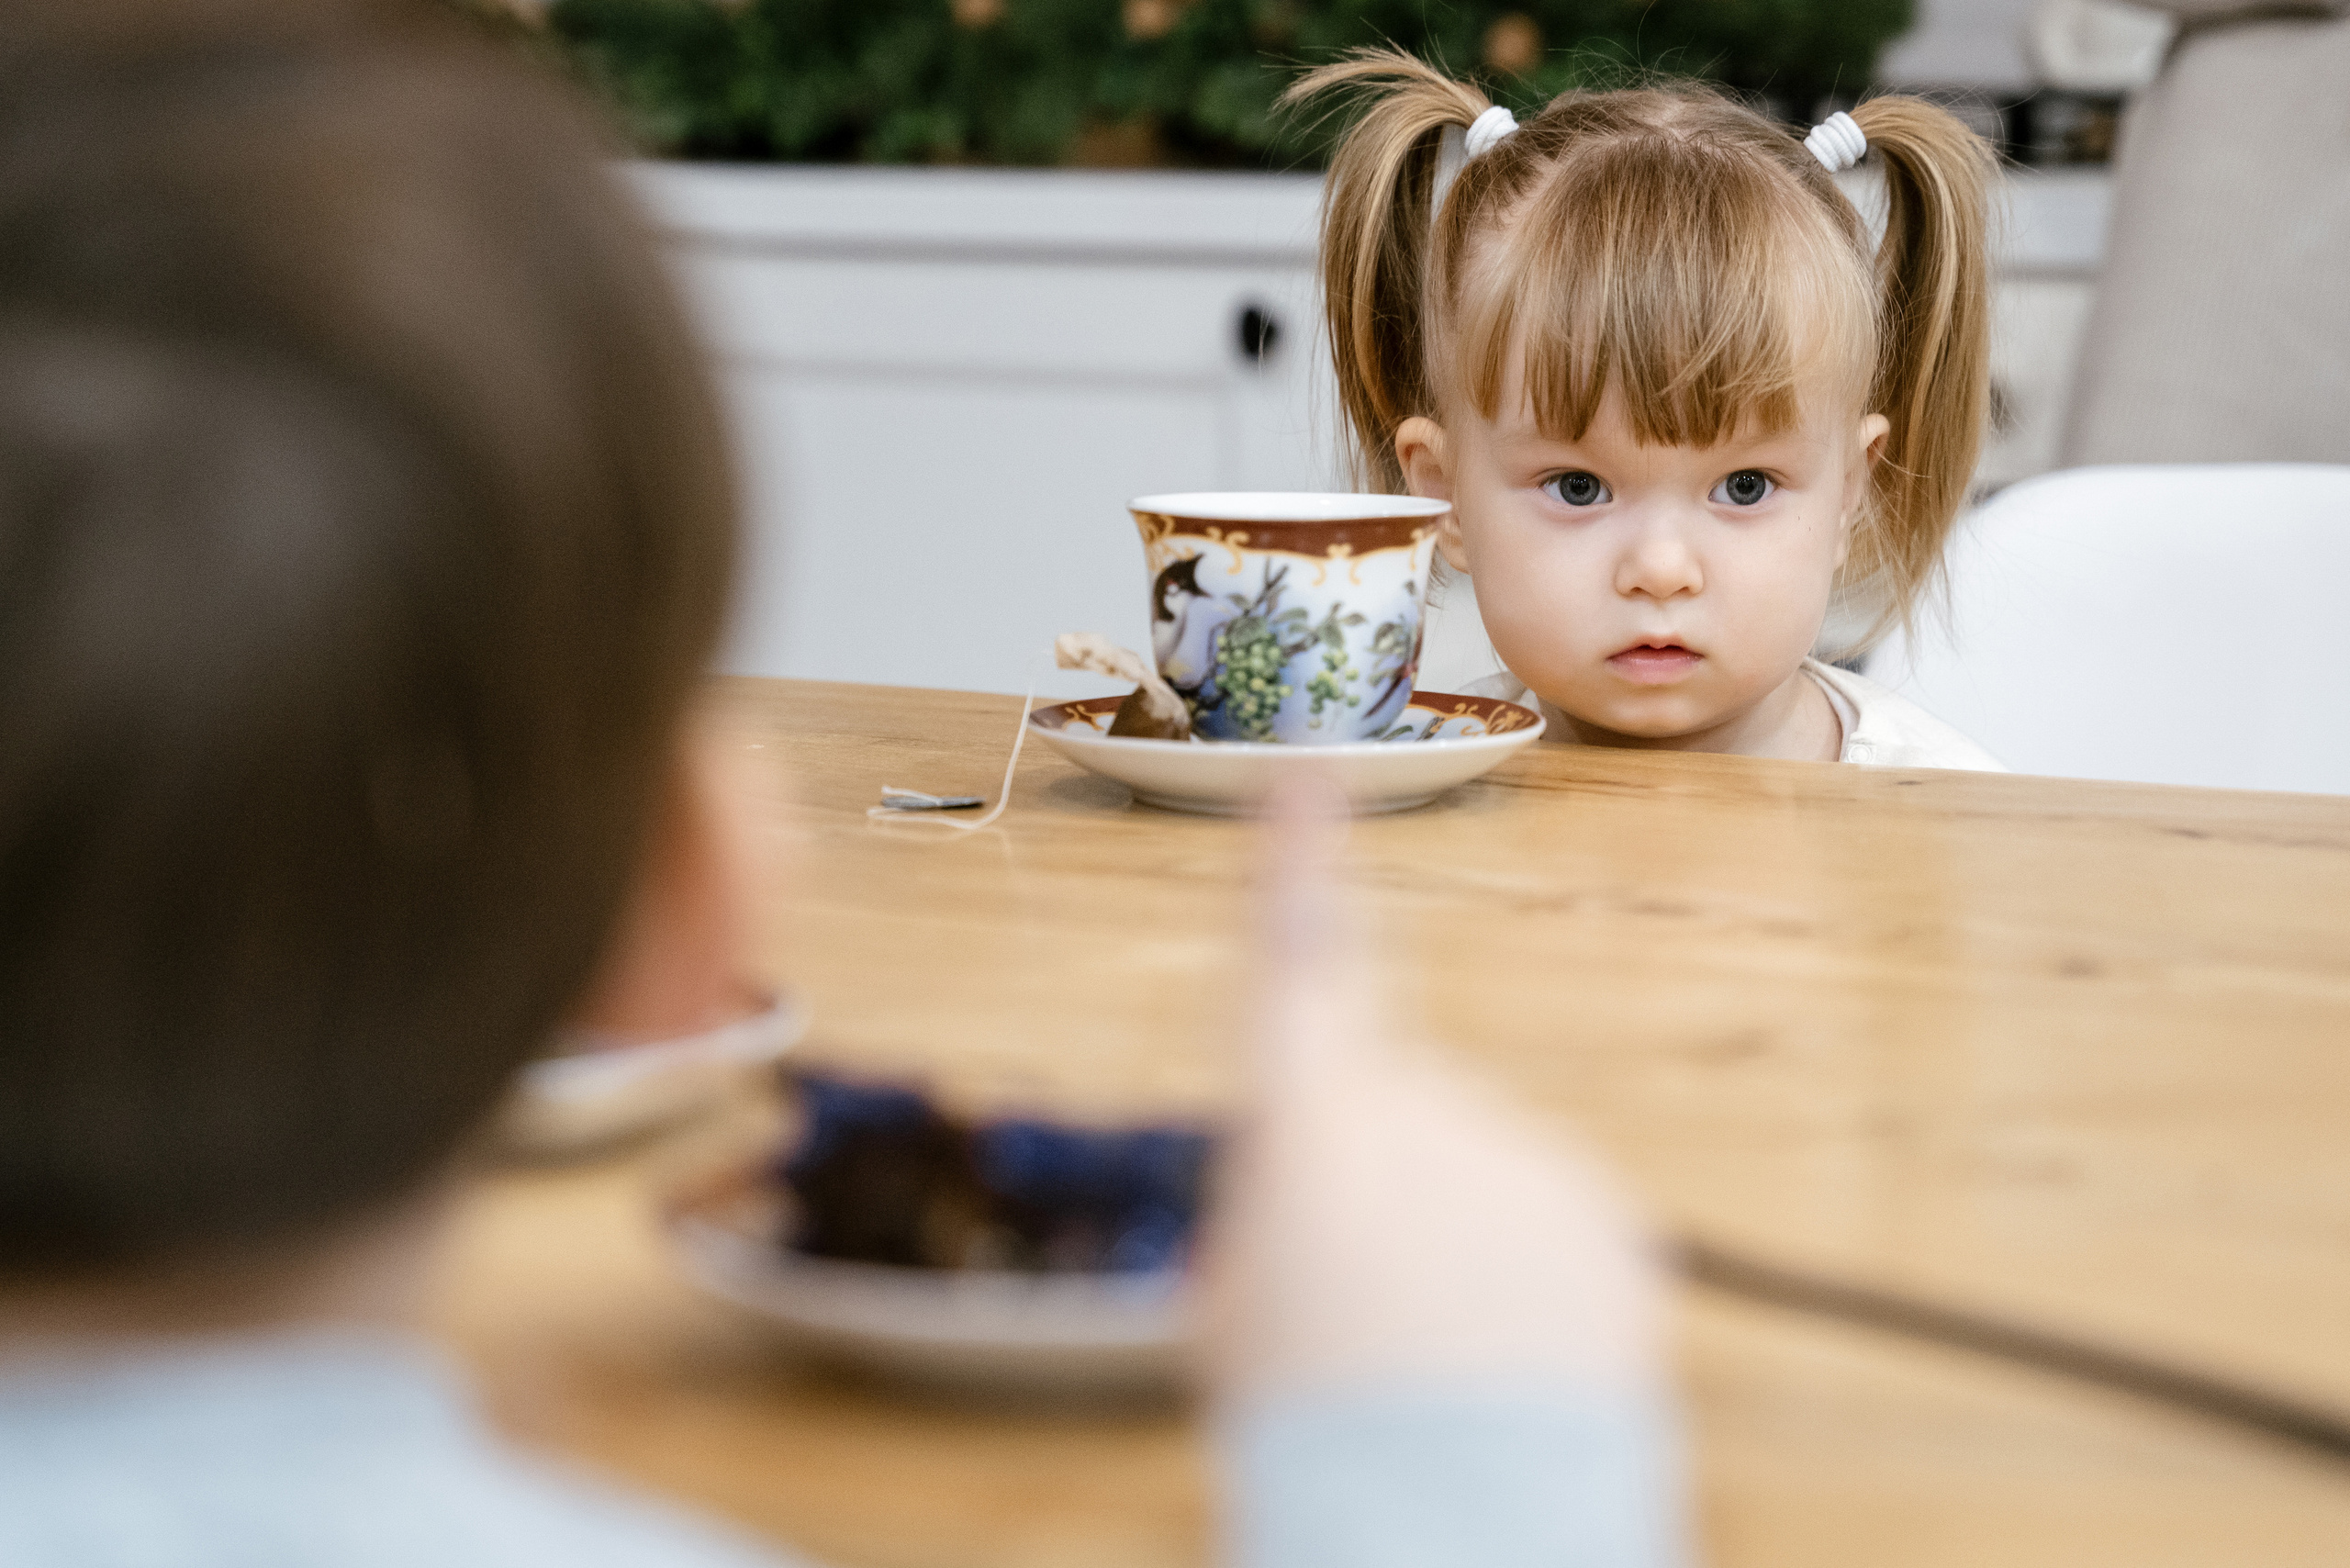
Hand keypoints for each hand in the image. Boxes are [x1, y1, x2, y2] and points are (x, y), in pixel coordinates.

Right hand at [1205, 773, 1667, 1403]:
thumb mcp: (1240, 1301)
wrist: (1451, 1522)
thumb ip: (1280, 1205)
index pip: (1297, 957)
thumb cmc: (1310, 1416)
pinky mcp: (1611, 1224)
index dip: (1297, 861)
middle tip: (1359, 1306)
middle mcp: (1433, 1109)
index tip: (1307, 774)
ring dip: (1456, 1249)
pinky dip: (1526, 1289)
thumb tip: (1323, 1178)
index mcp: (1313, 1118)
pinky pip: (1550, 1232)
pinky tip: (1503, 1372)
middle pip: (1393, 1111)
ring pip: (1479, 1179)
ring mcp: (1533, 1161)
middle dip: (1378, 1185)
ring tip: (1432, 1360)